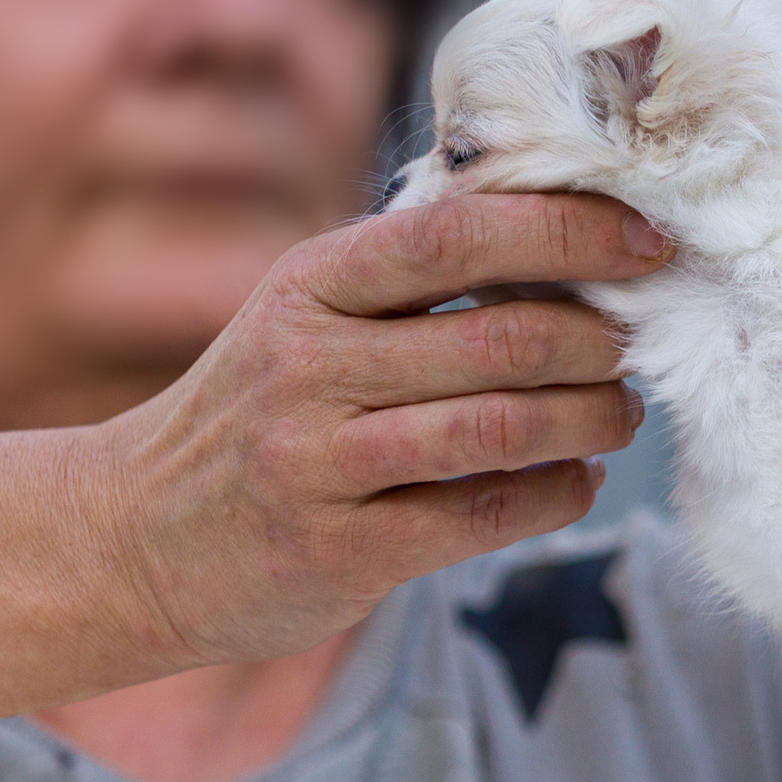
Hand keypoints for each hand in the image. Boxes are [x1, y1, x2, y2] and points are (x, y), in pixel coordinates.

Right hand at [89, 193, 669, 665]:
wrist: (132, 541)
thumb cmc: (258, 412)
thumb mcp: (305, 316)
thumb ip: (413, 279)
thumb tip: (573, 239)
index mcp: (310, 284)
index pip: (461, 234)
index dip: (572, 231)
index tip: (649, 243)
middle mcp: (310, 365)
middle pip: (503, 338)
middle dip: (601, 343)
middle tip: (642, 349)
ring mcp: (320, 461)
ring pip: (504, 428)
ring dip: (593, 419)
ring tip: (621, 415)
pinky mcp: (341, 550)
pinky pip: (484, 513)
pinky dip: (556, 493)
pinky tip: (577, 480)